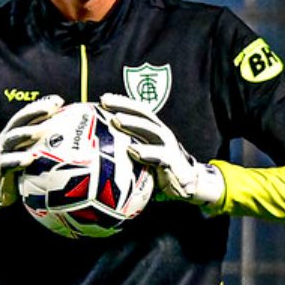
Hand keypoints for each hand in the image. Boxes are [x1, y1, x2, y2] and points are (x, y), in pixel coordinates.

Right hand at [0, 95, 64, 215]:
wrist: (1, 189)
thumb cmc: (24, 168)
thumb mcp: (35, 151)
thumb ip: (48, 141)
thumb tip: (75, 134)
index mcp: (18, 132)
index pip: (29, 114)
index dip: (41, 105)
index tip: (58, 100)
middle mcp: (9, 139)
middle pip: (20, 121)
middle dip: (35, 112)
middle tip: (51, 108)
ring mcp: (3, 153)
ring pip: (12, 139)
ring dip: (24, 134)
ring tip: (37, 131)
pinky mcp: (0, 170)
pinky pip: (6, 164)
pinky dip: (16, 160)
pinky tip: (28, 159)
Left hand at [99, 93, 223, 206]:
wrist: (187, 185)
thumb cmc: (158, 170)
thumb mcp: (142, 156)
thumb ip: (125, 149)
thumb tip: (98, 149)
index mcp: (152, 130)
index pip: (137, 111)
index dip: (121, 103)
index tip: (103, 99)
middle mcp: (161, 133)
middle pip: (141, 115)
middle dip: (124, 106)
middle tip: (106, 101)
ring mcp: (167, 146)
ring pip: (149, 130)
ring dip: (133, 123)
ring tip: (117, 119)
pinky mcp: (171, 162)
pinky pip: (158, 156)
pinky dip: (145, 152)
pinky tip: (132, 150)